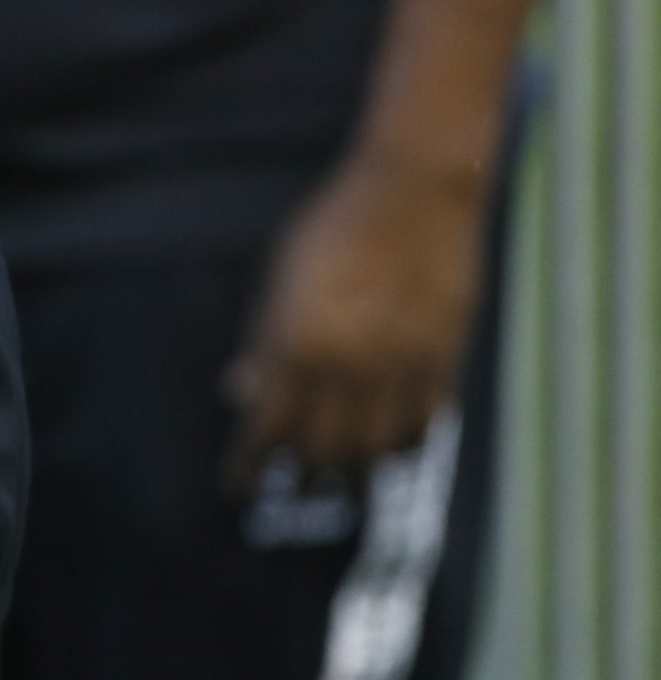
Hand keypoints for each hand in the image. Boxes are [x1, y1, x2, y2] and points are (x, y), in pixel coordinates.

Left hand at [224, 153, 488, 489]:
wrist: (414, 191)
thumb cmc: (332, 229)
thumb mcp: (279, 280)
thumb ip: (263, 343)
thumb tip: (240, 394)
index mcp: (297, 344)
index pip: (266, 431)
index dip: (247, 468)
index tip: (235, 488)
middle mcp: (348, 364)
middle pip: (321, 453)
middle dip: (302, 477)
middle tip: (293, 487)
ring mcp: (400, 365)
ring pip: (375, 450)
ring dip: (353, 472)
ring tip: (339, 480)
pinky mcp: (443, 359)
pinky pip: (422, 425)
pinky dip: (402, 446)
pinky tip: (389, 449)